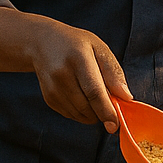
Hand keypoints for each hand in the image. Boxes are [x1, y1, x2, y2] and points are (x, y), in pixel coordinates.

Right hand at [0, 8, 132, 129]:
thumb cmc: (76, 41)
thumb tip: (126, 98)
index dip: (105, 109)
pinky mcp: (46, 97)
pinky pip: (69, 113)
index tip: (115, 124)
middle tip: (113, 112)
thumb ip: (113, 72)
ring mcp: (50, 86)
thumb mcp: (97, 47)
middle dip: (102, 113)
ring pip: (78, 113)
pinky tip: (82, 101)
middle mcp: (62, 73)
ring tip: (97, 102)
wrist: (36, 38)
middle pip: (86, 105)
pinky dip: (80, 113)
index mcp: (78, 56)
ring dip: (92, 114)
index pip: (94, 88)